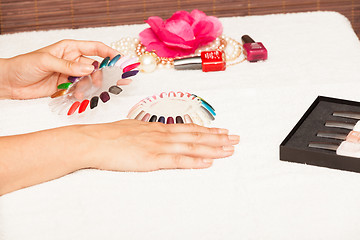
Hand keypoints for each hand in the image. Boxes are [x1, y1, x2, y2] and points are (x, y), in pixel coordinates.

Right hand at [0, 119, 238, 194]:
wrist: (94, 140)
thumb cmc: (110, 135)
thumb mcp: (133, 128)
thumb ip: (148, 132)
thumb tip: (158, 134)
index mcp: (158, 128)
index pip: (188, 128)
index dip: (207, 129)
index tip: (222, 130)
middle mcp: (163, 134)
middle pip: (196, 136)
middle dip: (218, 137)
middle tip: (236, 138)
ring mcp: (159, 146)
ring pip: (191, 146)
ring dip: (212, 148)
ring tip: (230, 149)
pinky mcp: (152, 158)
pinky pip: (178, 160)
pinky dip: (194, 161)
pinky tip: (208, 162)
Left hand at [1, 39, 118, 98]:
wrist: (10, 83)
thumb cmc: (24, 65)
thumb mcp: (46, 61)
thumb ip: (68, 65)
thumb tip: (89, 68)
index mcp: (69, 48)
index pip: (95, 48)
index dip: (109, 53)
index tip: (120, 60)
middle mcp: (72, 60)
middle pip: (95, 66)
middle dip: (101, 74)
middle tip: (104, 83)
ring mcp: (70, 74)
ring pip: (89, 80)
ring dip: (89, 87)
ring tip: (82, 93)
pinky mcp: (66, 87)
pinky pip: (80, 90)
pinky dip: (82, 94)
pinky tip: (76, 96)